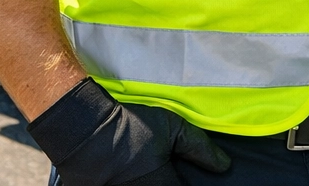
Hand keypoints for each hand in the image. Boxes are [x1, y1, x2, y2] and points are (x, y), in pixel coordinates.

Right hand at [28, 78, 231, 185]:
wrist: (83, 130)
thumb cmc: (130, 127)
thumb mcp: (171, 129)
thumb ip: (199, 148)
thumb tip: (224, 166)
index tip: (193, 182)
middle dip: (170, 184)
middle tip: (167, 174)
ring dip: (152, 185)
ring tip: (150, 174)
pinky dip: (132, 185)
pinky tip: (135, 175)